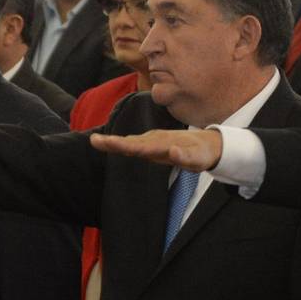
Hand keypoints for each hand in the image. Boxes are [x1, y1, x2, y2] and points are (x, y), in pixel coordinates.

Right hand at [89, 129, 222, 171]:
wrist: (207, 145)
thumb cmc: (200, 154)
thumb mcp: (197, 159)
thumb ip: (184, 156)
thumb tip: (173, 152)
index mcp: (161, 145)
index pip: (138, 146)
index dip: (120, 145)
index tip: (105, 142)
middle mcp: (154, 141)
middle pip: (130, 143)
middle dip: (112, 143)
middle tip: (94, 140)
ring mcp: (152, 142)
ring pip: (131, 142)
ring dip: (114, 142)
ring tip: (96, 141)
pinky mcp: (153, 144)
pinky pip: (135, 144)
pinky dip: (122, 143)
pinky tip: (109, 142)